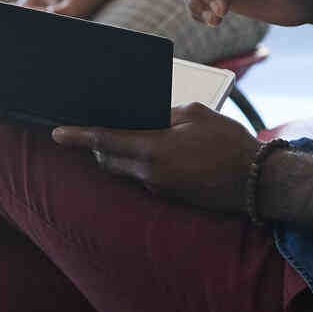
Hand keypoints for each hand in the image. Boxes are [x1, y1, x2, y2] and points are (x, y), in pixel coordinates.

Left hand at [52, 104, 260, 214]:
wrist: (256, 183)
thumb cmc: (229, 144)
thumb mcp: (196, 114)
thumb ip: (164, 114)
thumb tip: (147, 118)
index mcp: (153, 150)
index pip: (104, 141)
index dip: (78, 136)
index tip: (56, 133)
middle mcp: (150, 174)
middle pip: (108, 159)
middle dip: (96, 146)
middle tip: (88, 128)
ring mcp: (159, 189)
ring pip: (124, 170)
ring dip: (118, 154)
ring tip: (121, 134)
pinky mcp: (169, 197)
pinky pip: (143, 177)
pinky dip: (139, 163)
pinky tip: (150, 149)